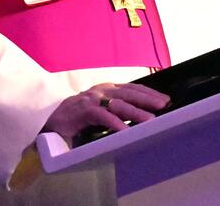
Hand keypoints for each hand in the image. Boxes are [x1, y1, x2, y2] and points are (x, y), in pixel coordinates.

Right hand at [41, 82, 169, 142]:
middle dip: (148, 99)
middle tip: (164, 105)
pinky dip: (115, 123)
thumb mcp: (102, 108)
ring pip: (119, 104)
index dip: (149, 93)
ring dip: (136, 112)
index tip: (165, 99)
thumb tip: (141, 114)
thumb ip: (117, 108)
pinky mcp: (84, 110)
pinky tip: (125, 131)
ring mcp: (93, 99)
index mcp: (108, 88)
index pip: (133, 88)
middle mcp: (102, 90)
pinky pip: (103, 117)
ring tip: (150, 121)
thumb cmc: (80, 115)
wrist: (53, 118)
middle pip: (129, 93)